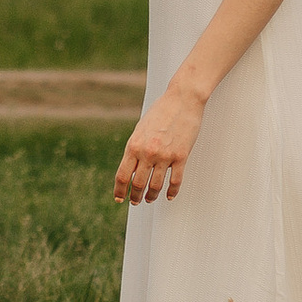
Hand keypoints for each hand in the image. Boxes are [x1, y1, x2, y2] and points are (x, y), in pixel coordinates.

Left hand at [114, 79, 204, 206]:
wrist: (182, 100)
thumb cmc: (160, 112)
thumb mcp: (140, 130)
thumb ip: (135, 149)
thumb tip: (131, 169)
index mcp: (134, 146)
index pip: (122, 175)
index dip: (119, 190)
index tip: (119, 198)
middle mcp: (147, 153)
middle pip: (138, 184)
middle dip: (134, 196)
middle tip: (135, 202)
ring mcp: (165, 156)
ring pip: (156, 186)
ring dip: (151, 196)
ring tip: (149, 199)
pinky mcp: (181, 157)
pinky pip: (175, 181)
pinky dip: (171, 192)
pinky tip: (168, 196)